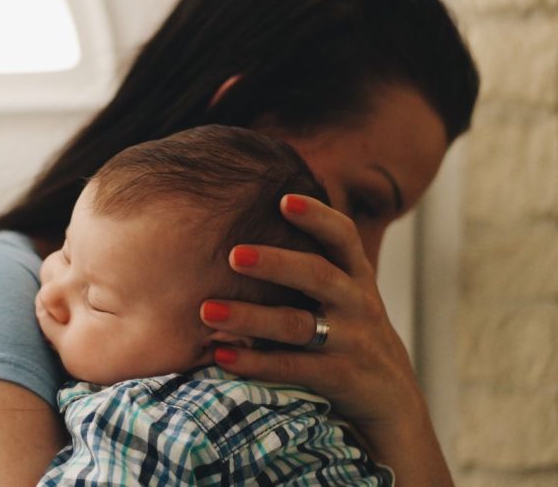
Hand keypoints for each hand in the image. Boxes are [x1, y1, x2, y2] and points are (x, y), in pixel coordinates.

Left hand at [201, 195, 451, 484]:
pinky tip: (221, 356)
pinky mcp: (341, 377)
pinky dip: (254, 362)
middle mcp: (357, 303)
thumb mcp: (344, 293)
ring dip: (250, 317)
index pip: (342, 236)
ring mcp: (352, 341)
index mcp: (355, 276)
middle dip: (275, 263)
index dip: (317, 216)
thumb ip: (312, 263)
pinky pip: (292, 367)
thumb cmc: (348, 332)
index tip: (284, 199)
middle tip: (233, 255)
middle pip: (317, 275)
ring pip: (297, 325)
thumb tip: (259, 218)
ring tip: (207, 311)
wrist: (390, 398)